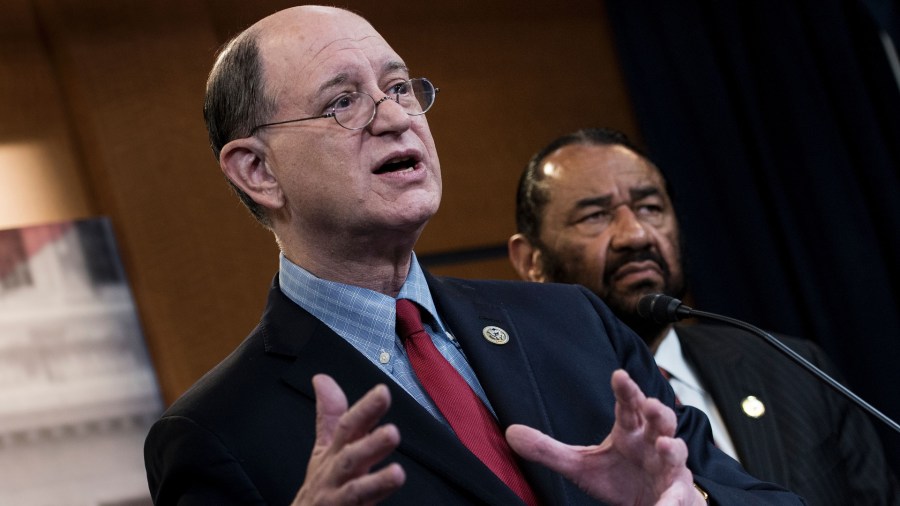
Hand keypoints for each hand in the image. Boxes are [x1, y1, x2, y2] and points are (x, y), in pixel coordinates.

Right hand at [291, 374, 405, 504]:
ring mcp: (339, 500)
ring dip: (377, 483)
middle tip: (392, 433)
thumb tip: (323, 379)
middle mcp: (336, 475)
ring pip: (356, 492)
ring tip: (397, 474)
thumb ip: (329, 415)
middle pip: (351, 458)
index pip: (349, 426)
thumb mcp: (323, 448)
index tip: (382, 392)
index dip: (365, 410)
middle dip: (370, 445)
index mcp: (336, 453)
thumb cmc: (322, 484)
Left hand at [506, 369, 704, 505]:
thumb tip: (511, 433)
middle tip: (651, 404)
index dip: (626, 389)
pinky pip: (678, 497)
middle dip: (658, 411)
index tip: (619, 375)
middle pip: (660, 420)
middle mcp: (652, 443)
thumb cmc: (619, 477)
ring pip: (677, 452)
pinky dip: (673, 501)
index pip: (628, 405)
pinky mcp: (677, 494)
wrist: (649, 504)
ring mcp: (668, 468)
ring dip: (673, 448)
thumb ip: (548, 450)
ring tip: (666, 446)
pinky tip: (666, 505)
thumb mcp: (580, 465)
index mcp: (630, 431)